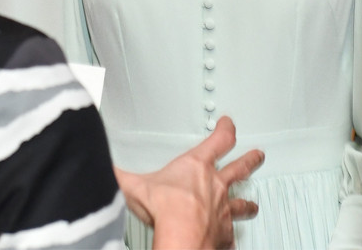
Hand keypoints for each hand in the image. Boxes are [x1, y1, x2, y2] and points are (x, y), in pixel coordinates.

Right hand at [115, 116, 263, 248]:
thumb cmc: (163, 208)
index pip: (219, 140)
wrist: (181, 237)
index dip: (226, 129)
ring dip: (247, 203)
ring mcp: (223, 210)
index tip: (229, 123)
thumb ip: (118, 173)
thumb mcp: (133, 185)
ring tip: (254, 205)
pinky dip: (230, 238)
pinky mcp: (224, 234)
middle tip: (259, 155)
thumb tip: (102, 163)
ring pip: (242, 203)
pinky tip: (231, 240)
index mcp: (196, 167)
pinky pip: (230, 235)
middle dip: (250, 160)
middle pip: (240, 167)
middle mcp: (215, 186)